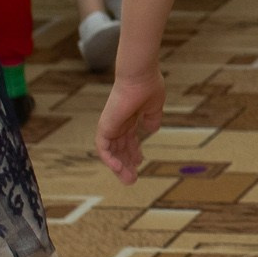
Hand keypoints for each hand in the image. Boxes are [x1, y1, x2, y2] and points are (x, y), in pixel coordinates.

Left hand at [96, 66, 165, 184]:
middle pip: (119, 148)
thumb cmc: (148, 86)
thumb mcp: (154, 107)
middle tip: (133, 179)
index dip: (134, 152)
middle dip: (126, 164)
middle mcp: (118, 123)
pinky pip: (103, 148)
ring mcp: (111, 125)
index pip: (128, 139)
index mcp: (129, 117)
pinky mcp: (105, 126)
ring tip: (129, 180)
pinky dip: (109, 159)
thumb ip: (152, 119)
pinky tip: (119, 168)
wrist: (140, 76)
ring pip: (111, 152)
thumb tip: (151, 129)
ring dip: (118, 167)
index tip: (140, 162)